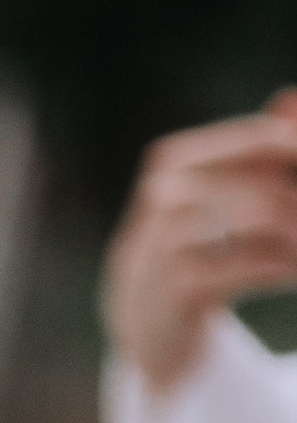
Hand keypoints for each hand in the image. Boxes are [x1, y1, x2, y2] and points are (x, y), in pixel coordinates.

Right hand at [104, 93, 296, 392]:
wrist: (141, 324)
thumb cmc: (191, 249)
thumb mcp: (217, 195)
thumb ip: (256, 150)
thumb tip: (291, 98)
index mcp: (173, 161)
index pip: (255, 140)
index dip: (295, 147)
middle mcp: (163, 196)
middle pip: (261, 185)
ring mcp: (163, 243)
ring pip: (258, 223)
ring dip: (296, 238)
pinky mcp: (174, 289)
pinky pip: (246, 266)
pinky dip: (281, 269)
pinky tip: (292, 275)